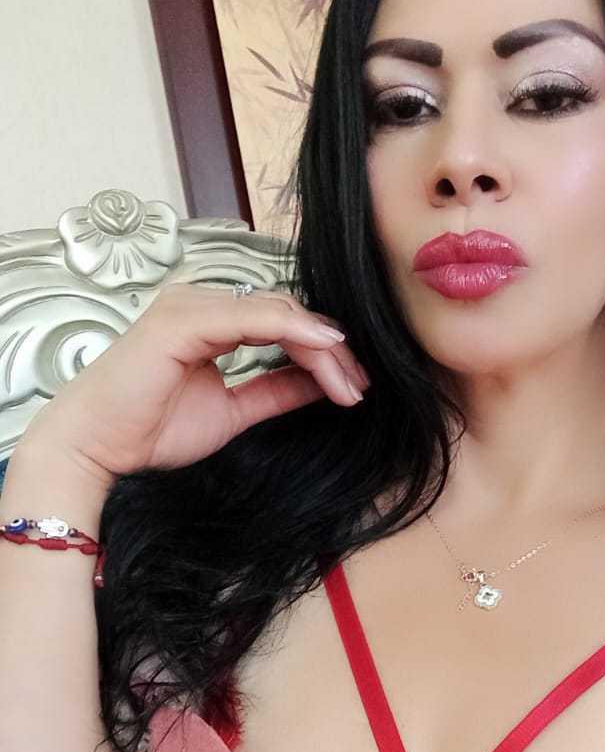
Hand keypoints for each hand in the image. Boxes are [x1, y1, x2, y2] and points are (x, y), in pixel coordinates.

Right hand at [19, 283, 369, 481]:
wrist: (96, 449)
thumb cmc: (149, 429)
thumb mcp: (233, 411)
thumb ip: (274, 391)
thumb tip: (321, 383)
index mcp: (208, 319)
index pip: (282, 322)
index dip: (322, 351)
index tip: (355, 386)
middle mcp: (200, 302)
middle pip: (288, 313)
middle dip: (331, 351)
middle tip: (360, 387)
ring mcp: (190, 305)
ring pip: (279, 313)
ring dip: (322, 348)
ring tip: (350, 383)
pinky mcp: (183, 319)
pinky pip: (255, 317)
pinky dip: (295, 333)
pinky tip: (326, 350)